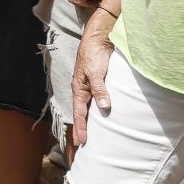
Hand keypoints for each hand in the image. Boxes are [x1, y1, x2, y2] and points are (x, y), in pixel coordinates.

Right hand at [71, 18, 114, 146]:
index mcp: (79, 88)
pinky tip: (101, 115)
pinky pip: (96, 100)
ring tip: (91, 133)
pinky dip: (96, 110)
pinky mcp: (99, 82)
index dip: (81, 127)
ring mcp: (90, 86)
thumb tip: (104, 108)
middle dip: (81, 127)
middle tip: (82, 144)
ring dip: (89, 120)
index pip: (79, 112)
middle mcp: (83, 89)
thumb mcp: (96, 73)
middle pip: (81, 112)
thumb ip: (100, 90)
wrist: (98, 39)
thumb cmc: (94, 54)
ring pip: (88, 107)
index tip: (82, 142)